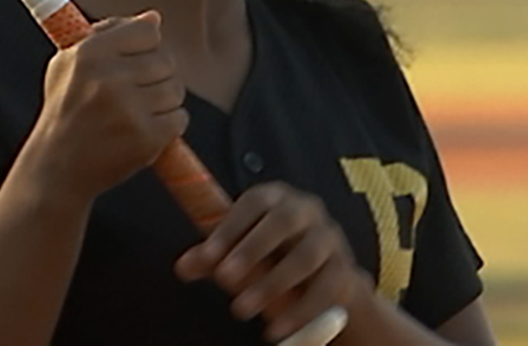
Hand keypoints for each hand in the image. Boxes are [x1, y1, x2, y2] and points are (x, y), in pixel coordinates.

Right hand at [23, 11, 188, 201]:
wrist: (56, 169)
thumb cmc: (65, 112)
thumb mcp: (69, 65)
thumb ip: (110, 34)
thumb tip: (153, 18)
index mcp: (90, 53)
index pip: (149, 31)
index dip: (147, 46)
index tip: (136, 60)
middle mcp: (110, 78)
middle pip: (166, 60)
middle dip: (156, 76)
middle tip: (135, 92)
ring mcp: (129, 109)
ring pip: (176, 90)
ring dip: (163, 102)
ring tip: (136, 113)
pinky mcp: (146, 137)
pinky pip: (179, 118)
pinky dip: (167, 126)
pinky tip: (143, 130)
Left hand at [174, 182, 371, 342]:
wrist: (323, 273)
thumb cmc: (272, 253)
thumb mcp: (239, 250)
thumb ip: (212, 257)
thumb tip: (184, 266)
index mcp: (276, 198)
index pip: (254, 202)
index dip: (230, 227)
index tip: (206, 257)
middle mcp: (306, 210)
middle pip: (284, 221)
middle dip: (253, 249)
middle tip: (223, 279)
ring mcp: (329, 238)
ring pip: (307, 255)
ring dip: (273, 283)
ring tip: (241, 309)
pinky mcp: (343, 269)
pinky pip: (325, 289)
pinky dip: (299, 312)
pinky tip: (274, 330)